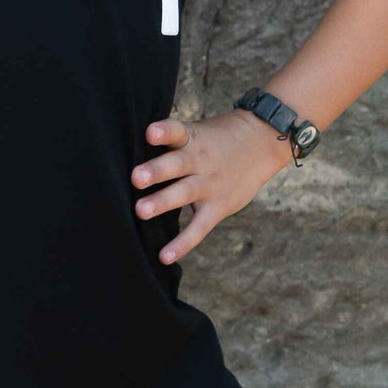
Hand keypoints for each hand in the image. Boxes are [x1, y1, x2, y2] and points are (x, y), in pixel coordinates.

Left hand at [130, 110, 293, 263]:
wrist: (263, 142)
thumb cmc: (215, 140)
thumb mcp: (196, 133)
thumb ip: (169, 144)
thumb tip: (124, 156)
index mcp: (191, 139)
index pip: (177, 131)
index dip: (164, 132)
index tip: (150, 132)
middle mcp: (199, 161)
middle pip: (176, 165)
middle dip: (156, 171)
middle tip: (136, 178)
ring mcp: (209, 185)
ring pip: (184, 193)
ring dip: (162, 202)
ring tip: (140, 211)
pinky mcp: (218, 206)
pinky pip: (199, 227)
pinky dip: (182, 243)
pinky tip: (164, 256)